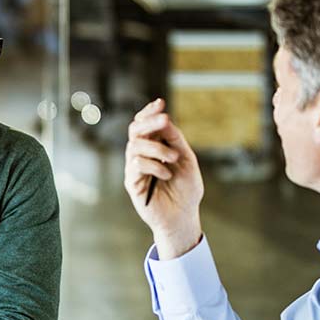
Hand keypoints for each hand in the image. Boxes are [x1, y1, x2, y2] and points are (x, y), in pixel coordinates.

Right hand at [124, 98, 204, 257]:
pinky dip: (154, 166)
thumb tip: (164, 118)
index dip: (149, 112)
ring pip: (135, 146)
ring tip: (173, 159)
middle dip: (149, 121)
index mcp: (154, 146)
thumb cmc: (186, 188)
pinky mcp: (132, 183)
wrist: (183, 216)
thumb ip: (175, 139)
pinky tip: (166, 175)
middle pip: (135, 130)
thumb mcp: (186, 159)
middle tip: (165, 119)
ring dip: (157, 148)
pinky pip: (136, 165)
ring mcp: (135, 169)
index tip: (160, 103)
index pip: (145, 124)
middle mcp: (141, 154)